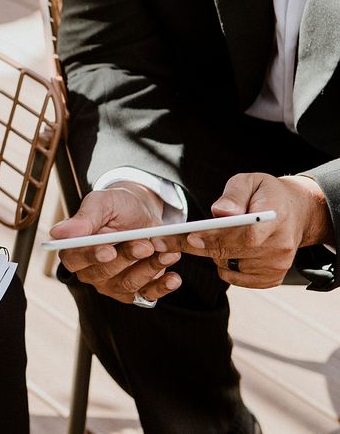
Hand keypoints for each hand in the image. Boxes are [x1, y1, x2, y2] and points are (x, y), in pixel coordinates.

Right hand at [49, 184, 182, 303]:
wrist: (143, 212)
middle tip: (145, 244)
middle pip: (104, 273)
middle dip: (127, 258)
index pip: (75, 259)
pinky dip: (161, 287)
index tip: (108, 250)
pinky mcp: (135, 290)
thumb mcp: (102, 203)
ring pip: (128, 284)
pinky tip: (173, 277)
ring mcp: (112, 284)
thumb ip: (84, 219)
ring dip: (149, 269)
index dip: (91, 257)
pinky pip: (147, 295)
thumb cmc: (117, 206)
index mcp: (75, 249)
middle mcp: (91, 271)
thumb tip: (57, 233)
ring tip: (166, 253)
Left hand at [179, 173, 331, 287]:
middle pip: (231, 252)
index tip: (190, 237)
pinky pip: (235, 279)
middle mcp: (280, 246)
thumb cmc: (266, 194)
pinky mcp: (272, 278)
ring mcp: (277, 265)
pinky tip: (229, 251)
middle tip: (163, 241)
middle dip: (197, 246)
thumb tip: (220, 212)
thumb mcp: (250, 182)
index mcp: (276, 217)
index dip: (217, 237)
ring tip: (215, 237)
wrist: (296, 213)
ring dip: (214, 254)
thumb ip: (234, 195)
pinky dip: (225, 267)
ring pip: (228, 266)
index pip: (245, 234)